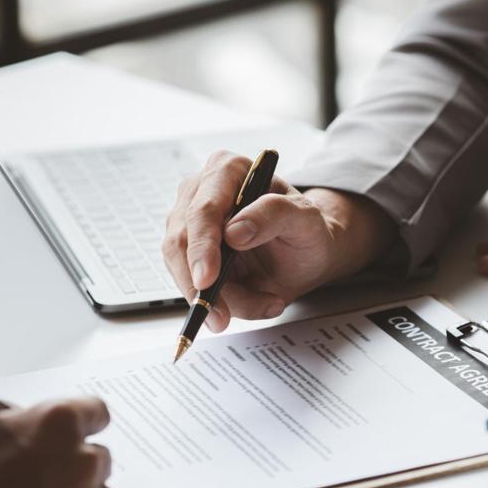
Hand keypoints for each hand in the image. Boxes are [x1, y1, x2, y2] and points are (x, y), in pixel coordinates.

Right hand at [162, 150, 394, 331]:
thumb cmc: (306, 230)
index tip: (208, 280)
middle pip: (181, 241)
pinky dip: (219, 303)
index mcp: (228, 170)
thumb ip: (274, 215)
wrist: (306, 252)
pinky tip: (253, 303)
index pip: (203, 209)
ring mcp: (189, 223)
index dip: (202, 246)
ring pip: (182, 268)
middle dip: (200, 285)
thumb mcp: (306, 219)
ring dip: (217, 299)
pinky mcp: (189, 254)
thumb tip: (234, 232)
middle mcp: (201, 192)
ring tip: (262, 304)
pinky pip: (190, 284)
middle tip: (222, 316)